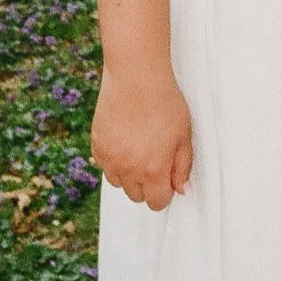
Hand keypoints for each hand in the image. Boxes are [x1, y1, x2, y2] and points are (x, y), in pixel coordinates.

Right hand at [91, 66, 192, 210]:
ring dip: (129, 175)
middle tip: (156, 160)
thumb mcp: (184, 136)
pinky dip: (114, 161)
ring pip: (118, 183)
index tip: (168, 180)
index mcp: (153, 170)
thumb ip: (182, 167)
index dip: (165, 193)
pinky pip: (104, 166)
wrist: (136, 77)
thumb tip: (181, 190)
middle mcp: (128, 169)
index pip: (157, 202)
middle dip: (148, 185)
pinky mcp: (96, 144)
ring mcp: (109, 158)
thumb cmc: (165, 103)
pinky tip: (125, 142)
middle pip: (136, 196)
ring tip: (140, 150)